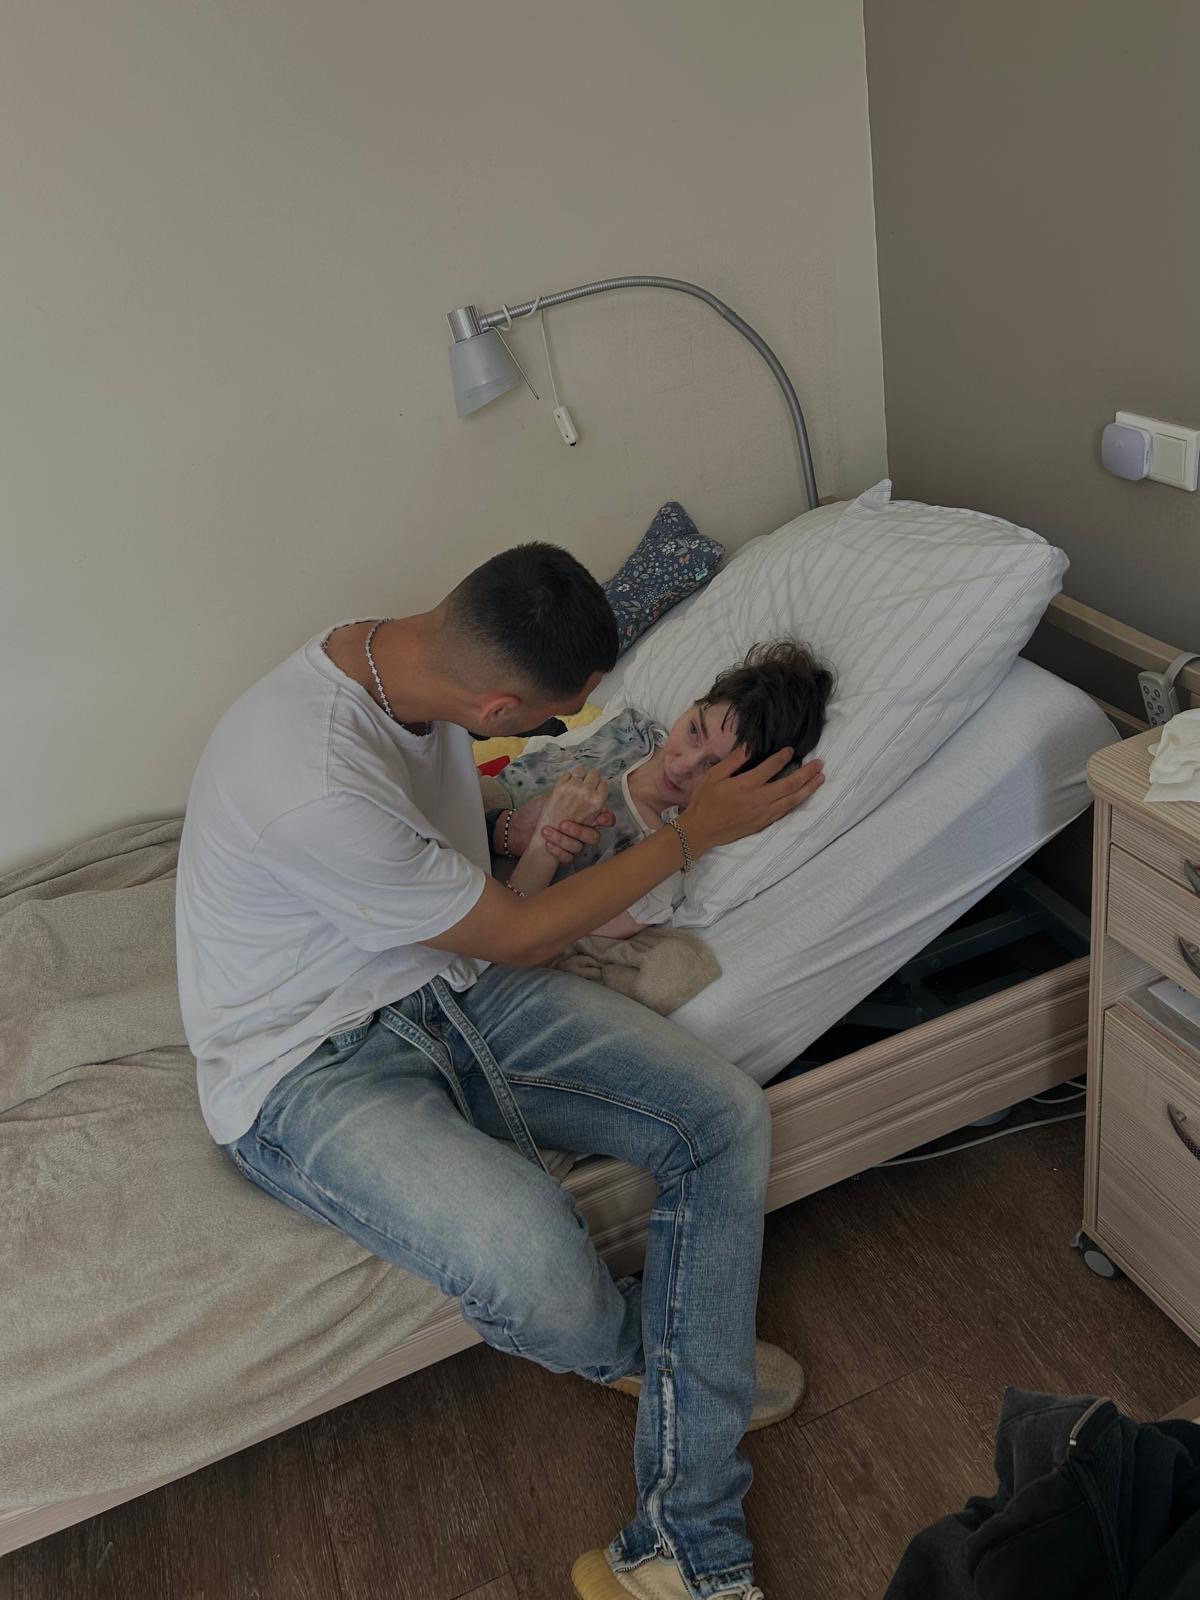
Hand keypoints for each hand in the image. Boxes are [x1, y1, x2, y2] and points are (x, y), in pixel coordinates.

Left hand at [503, 788, 614, 865]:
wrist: (517, 828)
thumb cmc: (536, 810)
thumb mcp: (553, 795)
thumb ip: (570, 790)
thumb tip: (582, 781)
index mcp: (584, 815)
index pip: (605, 818)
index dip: (605, 818)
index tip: (597, 817)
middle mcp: (582, 831)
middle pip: (595, 837)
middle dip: (580, 831)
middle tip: (563, 823)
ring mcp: (573, 844)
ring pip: (579, 848)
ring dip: (563, 840)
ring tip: (546, 831)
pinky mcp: (563, 855)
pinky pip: (568, 858)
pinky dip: (557, 851)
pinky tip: (547, 844)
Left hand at [539, 767, 610, 831]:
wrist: (552, 830)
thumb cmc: (571, 829)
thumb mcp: (593, 823)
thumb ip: (603, 815)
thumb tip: (605, 807)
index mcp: (597, 801)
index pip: (604, 783)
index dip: (599, 785)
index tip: (594, 787)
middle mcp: (587, 792)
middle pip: (594, 773)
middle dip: (590, 778)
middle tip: (585, 784)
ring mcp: (573, 788)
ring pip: (581, 770)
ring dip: (579, 776)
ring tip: (574, 784)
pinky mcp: (560, 786)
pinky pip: (567, 774)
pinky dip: (566, 778)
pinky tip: (564, 788)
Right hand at [683, 747, 824, 855]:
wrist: (700, 830)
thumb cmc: (704, 801)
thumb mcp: (714, 776)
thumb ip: (733, 761)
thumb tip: (749, 747)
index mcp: (747, 784)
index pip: (772, 767)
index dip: (783, 757)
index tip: (790, 750)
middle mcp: (760, 799)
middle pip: (790, 784)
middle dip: (807, 773)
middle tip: (820, 764)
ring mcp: (764, 813)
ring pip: (792, 800)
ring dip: (808, 789)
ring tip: (820, 779)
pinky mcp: (763, 824)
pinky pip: (785, 812)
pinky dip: (796, 803)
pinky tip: (802, 797)